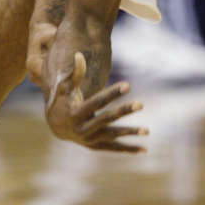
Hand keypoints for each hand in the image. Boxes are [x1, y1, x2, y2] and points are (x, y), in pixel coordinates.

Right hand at [28, 29, 147, 151]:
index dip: (112, 93)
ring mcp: (89, 140)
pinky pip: (114, 148)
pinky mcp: (96, 146)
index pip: (97, 102)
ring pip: (112, 136)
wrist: (56, 125)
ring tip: (148, 130)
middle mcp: (82, 130)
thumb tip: (79, 55)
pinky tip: (144, 150)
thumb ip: (74, 73)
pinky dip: (128, 149)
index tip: (128, 85)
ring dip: (130, 133)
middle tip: (141, 103)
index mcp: (75, 114)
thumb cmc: (63, 100)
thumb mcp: (65, 87)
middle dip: (124, 111)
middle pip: (106, 119)